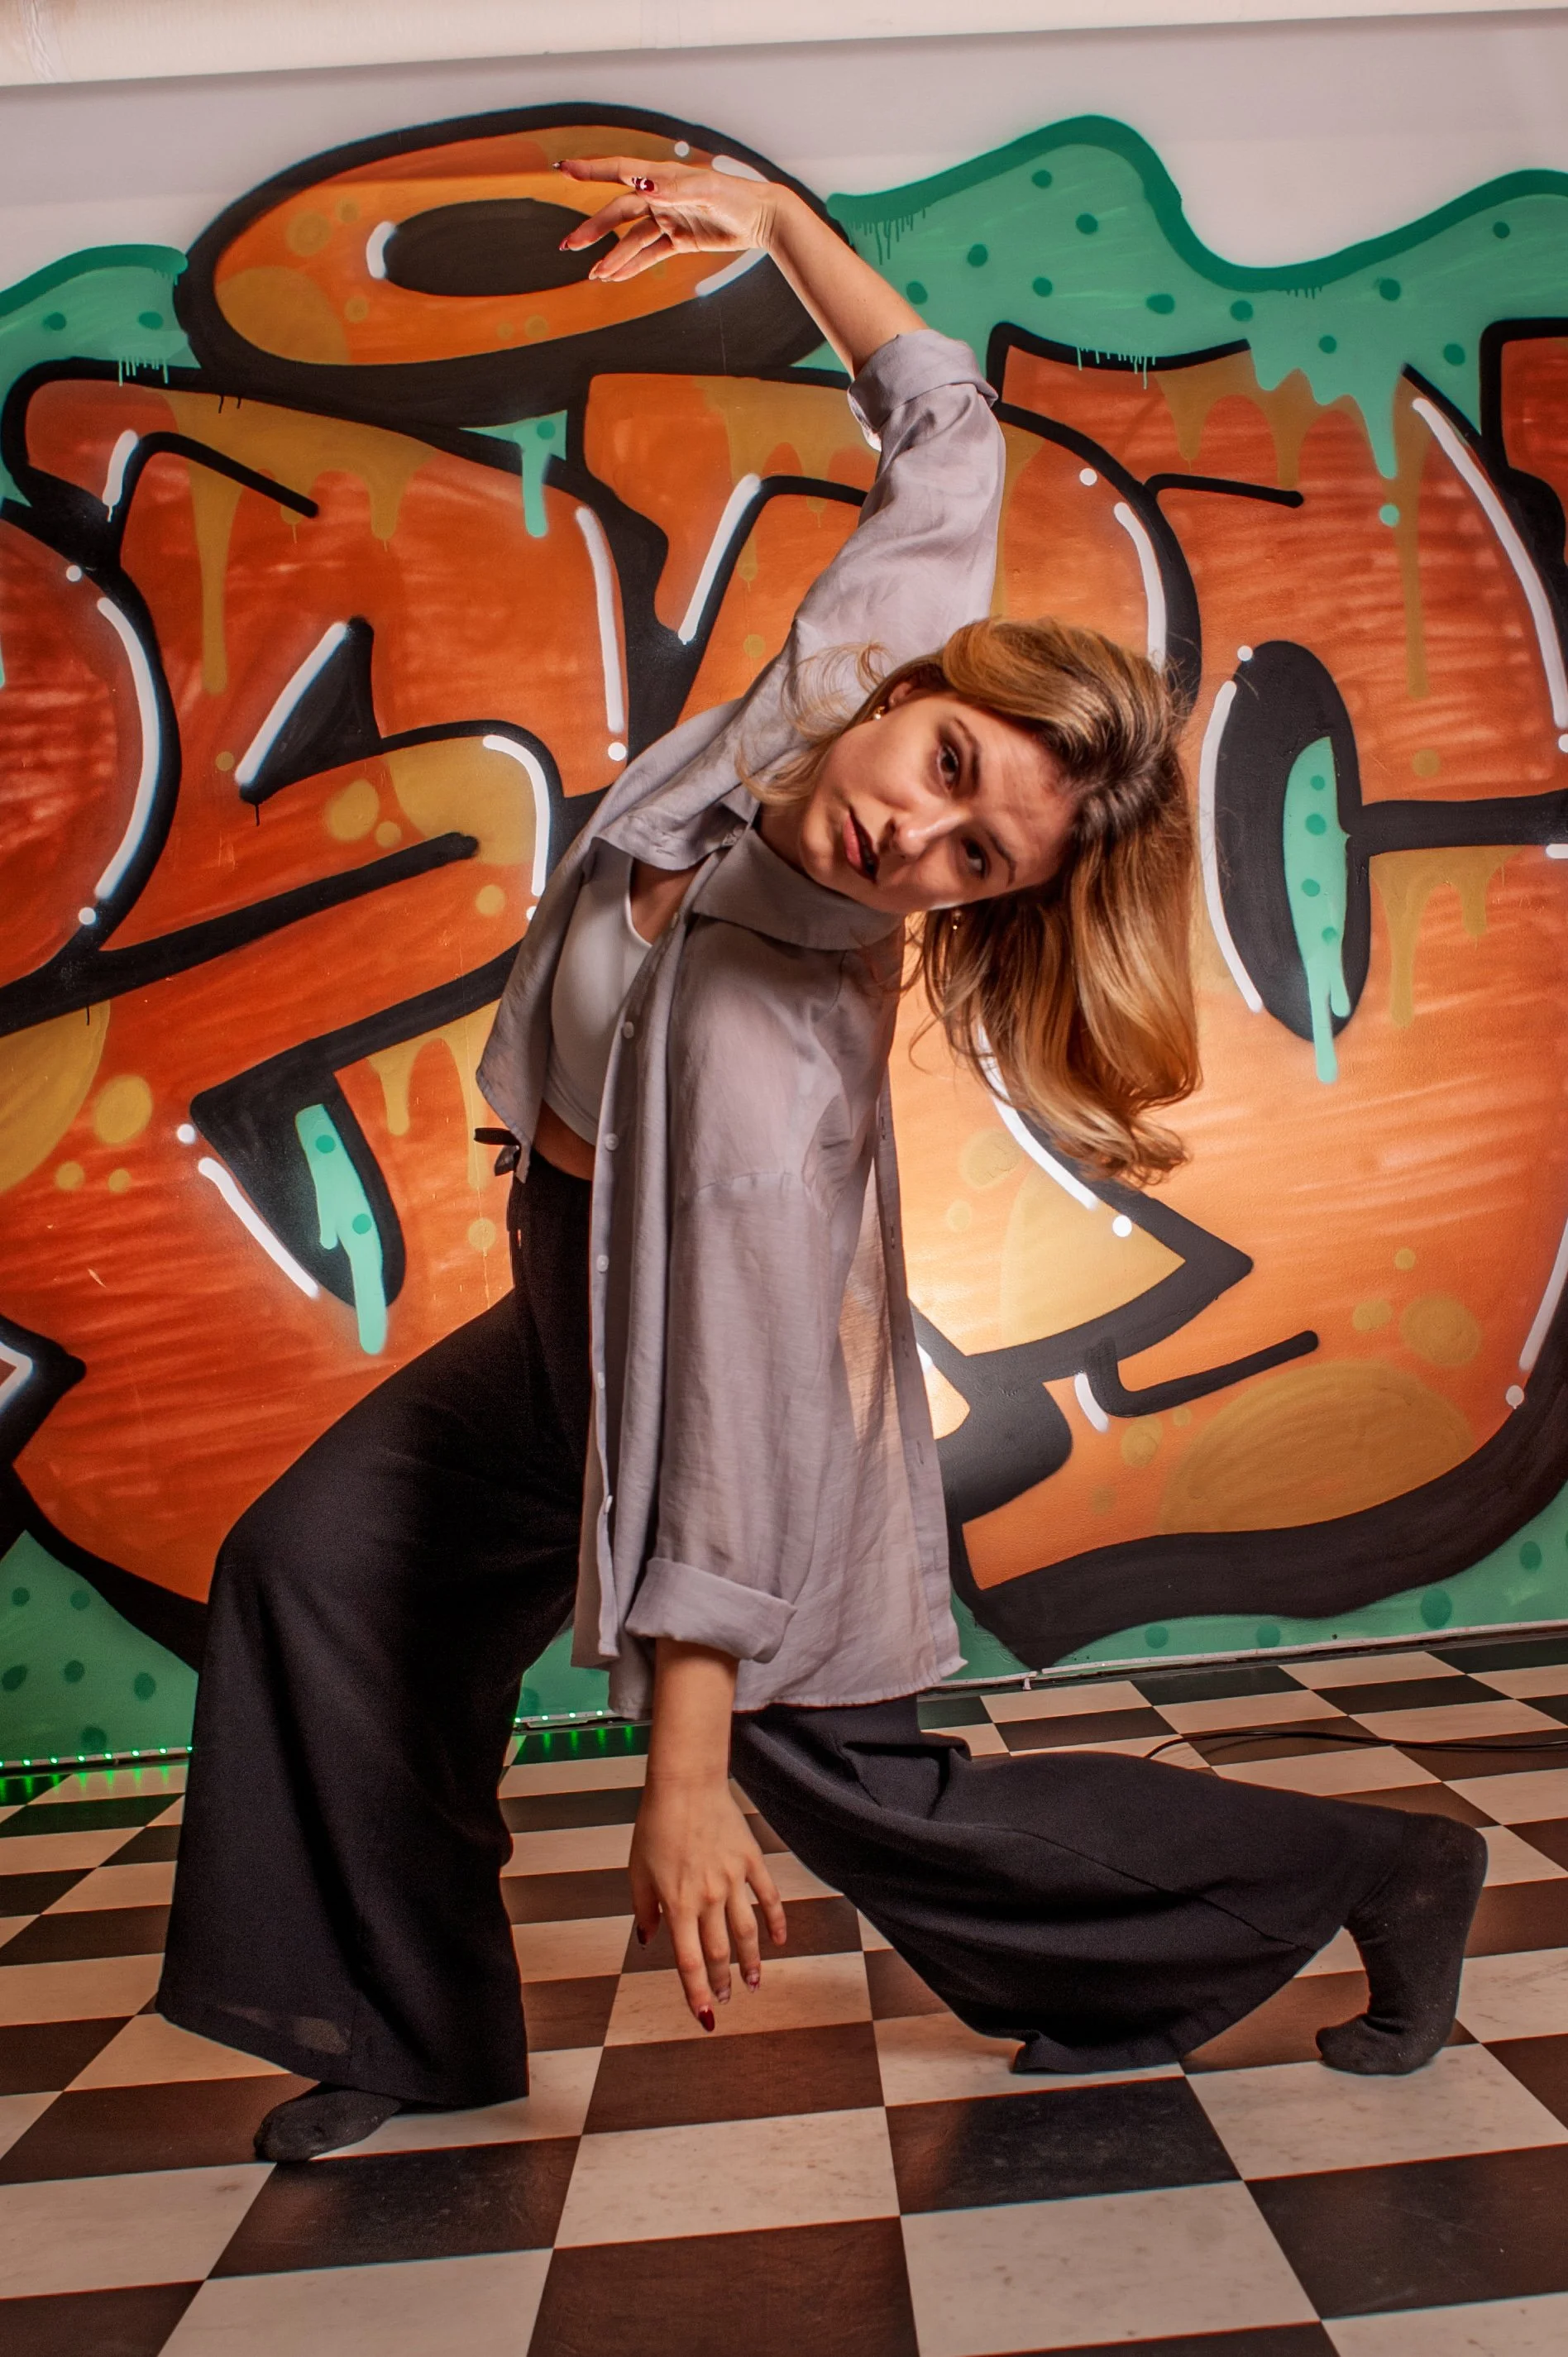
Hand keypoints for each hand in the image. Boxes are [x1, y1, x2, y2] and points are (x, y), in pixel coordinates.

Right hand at [556, 155, 783, 283]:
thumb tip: (642, 185)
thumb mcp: (706, 190)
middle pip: (619, 213)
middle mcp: (660, 196)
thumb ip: (673, 188)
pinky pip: (650, 254)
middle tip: (569, 245)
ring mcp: (668, 219)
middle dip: (594, 229)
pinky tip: (614, 276)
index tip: (563, 169)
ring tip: (594, 274)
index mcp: (662, 177)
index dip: (591, 170)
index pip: (620, 170)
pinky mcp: (679, 239)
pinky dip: (633, 266)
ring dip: (613, 256)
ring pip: (632, 239)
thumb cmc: (737, 196)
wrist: (762, 218)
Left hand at [629, 1776, 787, 2026]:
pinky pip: (768, 1897)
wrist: (685, 1785)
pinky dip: (776, 1921)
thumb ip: (643, 1910)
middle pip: (719, 1952)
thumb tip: (648, 1939)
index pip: (688, 1961)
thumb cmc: (655, 1826)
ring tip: (754, 1982)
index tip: (704, 2015)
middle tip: (726, 1998)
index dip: (696, 1992)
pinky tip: (779, 1940)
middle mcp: (708, 1898)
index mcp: (677, 1904)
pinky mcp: (750, 1861)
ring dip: (751, 1962)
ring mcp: (733, 1880)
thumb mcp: (637, 1871)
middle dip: (722, 1982)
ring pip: (747, 1932)